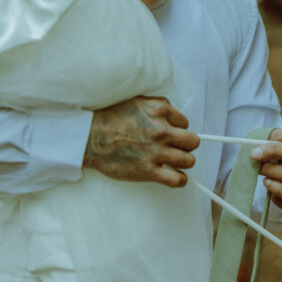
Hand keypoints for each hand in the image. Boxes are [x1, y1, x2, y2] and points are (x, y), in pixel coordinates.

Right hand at [83, 96, 199, 187]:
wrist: (88, 137)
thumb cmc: (109, 118)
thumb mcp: (135, 101)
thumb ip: (157, 106)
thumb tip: (173, 116)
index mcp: (159, 110)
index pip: (185, 122)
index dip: (178, 129)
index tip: (171, 134)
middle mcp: (160, 130)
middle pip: (193, 141)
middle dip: (186, 145)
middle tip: (177, 148)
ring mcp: (155, 151)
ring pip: (189, 160)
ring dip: (183, 162)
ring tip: (174, 162)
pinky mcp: (148, 171)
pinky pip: (177, 179)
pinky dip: (179, 180)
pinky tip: (174, 176)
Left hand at [249, 126, 281, 210]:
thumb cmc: (278, 158)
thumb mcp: (276, 145)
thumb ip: (271, 141)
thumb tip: (258, 145)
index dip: (278, 136)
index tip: (261, 140)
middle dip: (272, 151)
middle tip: (254, 154)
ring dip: (270, 170)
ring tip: (259, 169)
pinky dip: (275, 187)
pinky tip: (267, 182)